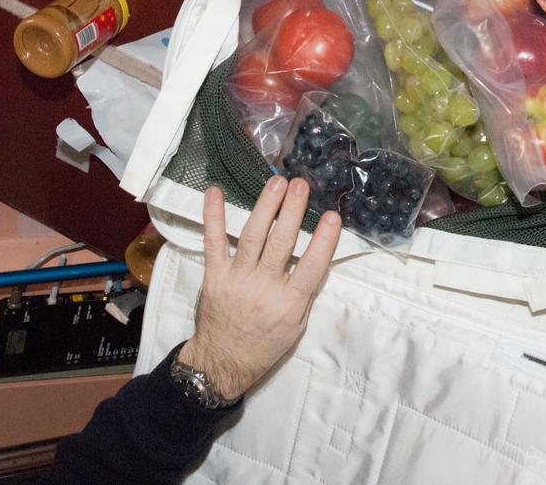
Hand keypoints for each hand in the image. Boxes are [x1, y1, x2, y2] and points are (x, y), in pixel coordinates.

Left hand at [179, 177, 340, 400]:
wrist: (223, 362)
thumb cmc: (265, 345)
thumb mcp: (296, 327)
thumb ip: (305, 292)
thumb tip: (317, 257)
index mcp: (289, 303)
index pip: (312, 267)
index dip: (323, 240)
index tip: (332, 216)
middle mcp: (264, 288)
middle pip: (281, 244)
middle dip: (292, 211)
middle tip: (300, 184)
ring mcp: (237, 280)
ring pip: (252, 237)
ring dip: (265, 207)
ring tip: (275, 182)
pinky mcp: (214, 276)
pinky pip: (213, 242)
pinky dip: (212, 217)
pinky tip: (214, 192)